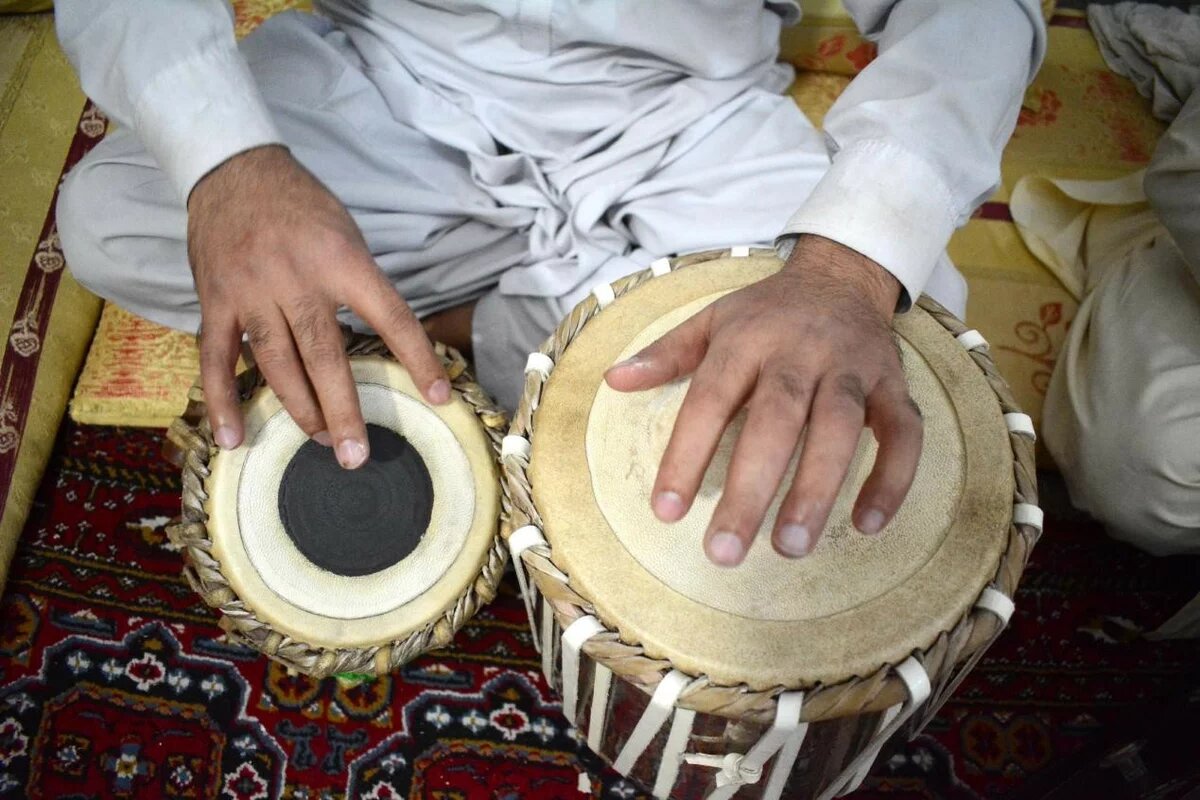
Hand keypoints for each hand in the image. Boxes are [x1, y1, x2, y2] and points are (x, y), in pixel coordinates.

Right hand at [187, 145, 448, 468]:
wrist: (233, 169)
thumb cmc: (302, 205)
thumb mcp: (347, 234)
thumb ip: (361, 287)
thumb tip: (384, 341)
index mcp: (342, 261)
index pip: (391, 317)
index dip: (418, 359)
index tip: (439, 397)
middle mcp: (297, 279)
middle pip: (324, 356)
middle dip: (342, 410)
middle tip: (355, 454)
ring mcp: (252, 292)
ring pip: (276, 363)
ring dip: (298, 409)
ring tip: (320, 442)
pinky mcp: (215, 300)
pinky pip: (215, 358)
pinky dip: (222, 401)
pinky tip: (233, 438)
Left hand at [604, 235, 922, 565]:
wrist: (842, 275)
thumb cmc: (767, 312)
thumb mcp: (711, 319)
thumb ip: (666, 354)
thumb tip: (614, 380)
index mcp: (746, 341)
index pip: (710, 400)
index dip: (686, 456)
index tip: (667, 511)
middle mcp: (801, 353)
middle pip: (776, 421)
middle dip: (750, 489)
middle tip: (725, 551)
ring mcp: (853, 370)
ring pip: (841, 429)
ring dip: (817, 490)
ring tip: (790, 547)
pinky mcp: (894, 385)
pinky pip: (904, 434)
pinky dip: (892, 478)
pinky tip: (867, 524)